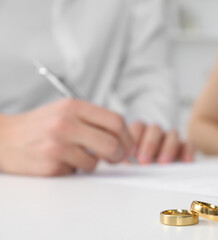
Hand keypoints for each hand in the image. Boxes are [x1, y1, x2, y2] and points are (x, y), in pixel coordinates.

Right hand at [0, 99, 134, 175]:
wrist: (4, 139)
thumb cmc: (41, 126)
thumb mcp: (66, 111)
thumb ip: (94, 120)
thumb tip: (123, 137)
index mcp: (74, 107)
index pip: (115, 121)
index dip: (127, 137)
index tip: (127, 145)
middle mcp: (66, 123)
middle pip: (111, 143)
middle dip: (119, 154)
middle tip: (115, 158)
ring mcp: (57, 144)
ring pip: (95, 162)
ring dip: (91, 162)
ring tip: (76, 155)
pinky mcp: (50, 164)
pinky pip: (76, 171)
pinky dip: (73, 169)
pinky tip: (60, 161)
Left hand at [129, 122, 193, 164]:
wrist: (163, 176)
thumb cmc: (142, 169)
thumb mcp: (132, 165)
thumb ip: (130, 162)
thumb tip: (127, 165)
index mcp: (141, 134)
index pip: (138, 127)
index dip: (135, 137)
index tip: (131, 153)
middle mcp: (156, 133)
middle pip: (155, 129)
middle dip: (150, 144)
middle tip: (144, 161)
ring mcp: (171, 139)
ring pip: (173, 134)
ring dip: (168, 148)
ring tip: (163, 163)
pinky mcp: (185, 147)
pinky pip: (189, 144)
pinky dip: (187, 152)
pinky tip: (185, 161)